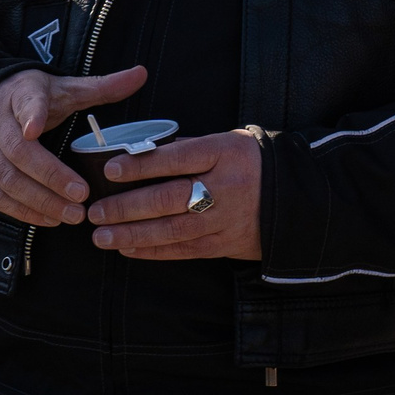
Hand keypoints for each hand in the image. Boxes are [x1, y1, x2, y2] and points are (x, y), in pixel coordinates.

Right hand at [0, 66, 147, 227]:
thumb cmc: (30, 98)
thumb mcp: (62, 87)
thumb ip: (101, 86)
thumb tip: (141, 74)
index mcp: (20, 95)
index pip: (25, 102)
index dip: (31, 115)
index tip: (35, 128)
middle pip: (19, 152)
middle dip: (51, 176)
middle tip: (81, 195)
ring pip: (8, 179)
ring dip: (41, 200)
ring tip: (72, 214)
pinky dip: (24, 211)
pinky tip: (50, 219)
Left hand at [89, 129, 263, 259]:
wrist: (299, 199)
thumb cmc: (253, 164)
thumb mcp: (229, 143)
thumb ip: (189, 149)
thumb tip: (142, 152)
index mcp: (226, 153)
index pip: (178, 158)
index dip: (143, 164)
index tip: (111, 169)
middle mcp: (227, 187)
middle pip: (170, 197)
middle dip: (128, 206)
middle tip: (96, 210)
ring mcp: (227, 219)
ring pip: (173, 229)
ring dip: (133, 233)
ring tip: (102, 235)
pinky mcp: (226, 245)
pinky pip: (184, 250)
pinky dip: (153, 251)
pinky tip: (128, 247)